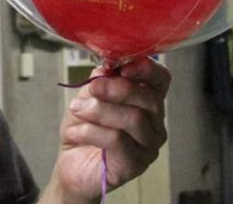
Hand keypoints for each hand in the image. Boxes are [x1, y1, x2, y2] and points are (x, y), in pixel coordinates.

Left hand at [40, 57, 170, 203]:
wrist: (70, 163)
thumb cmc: (84, 128)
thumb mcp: (89, 95)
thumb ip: (101, 80)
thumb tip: (106, 69)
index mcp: (146, 101)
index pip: (161, 79)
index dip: (147, 69)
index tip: (123, 68)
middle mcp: (154, 123)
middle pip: (149, 99)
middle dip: (117, 89)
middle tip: (93, 88)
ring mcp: (148, 146)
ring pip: (133, 119)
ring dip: (99, 110)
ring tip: (77, 110)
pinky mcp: (136, 164)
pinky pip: (117, 140)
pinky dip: (91, 131)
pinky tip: (75, 133)